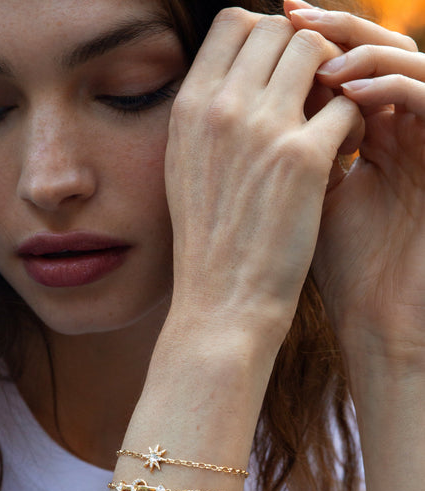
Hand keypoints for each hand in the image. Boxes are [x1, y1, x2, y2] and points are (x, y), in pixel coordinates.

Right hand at [165, 8, 361, 346]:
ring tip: (330, 119)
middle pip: (280, 28)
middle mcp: (221, 108)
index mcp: (189, 108)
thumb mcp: (186, 167)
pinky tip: (345, 151)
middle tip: (313, 96)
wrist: (221, 299)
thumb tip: (240, 75)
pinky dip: (354, 119)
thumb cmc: (208, 239)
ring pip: (318, 51)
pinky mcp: (302, 159)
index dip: (266, 37)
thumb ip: (207, 115)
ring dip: (333, 78)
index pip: (234, 22)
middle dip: (304, 54)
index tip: (280, 74)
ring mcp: (262, 129)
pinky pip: (347, 103)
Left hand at [286, 1, 424, 363]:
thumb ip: (278, 145)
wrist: (372, 315)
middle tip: (291, 13)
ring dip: (362, 46)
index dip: (304, 41)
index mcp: (362, 133)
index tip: (260, 30)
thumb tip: (232, 102)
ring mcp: (424, 142)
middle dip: (333, 27)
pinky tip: (344, 88)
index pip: (338, 63)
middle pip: (374, 48)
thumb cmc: (327, 262)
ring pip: (408, 60)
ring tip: (315, 53)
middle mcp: (398, 129)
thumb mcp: (293, 193)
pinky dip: (389, 82)